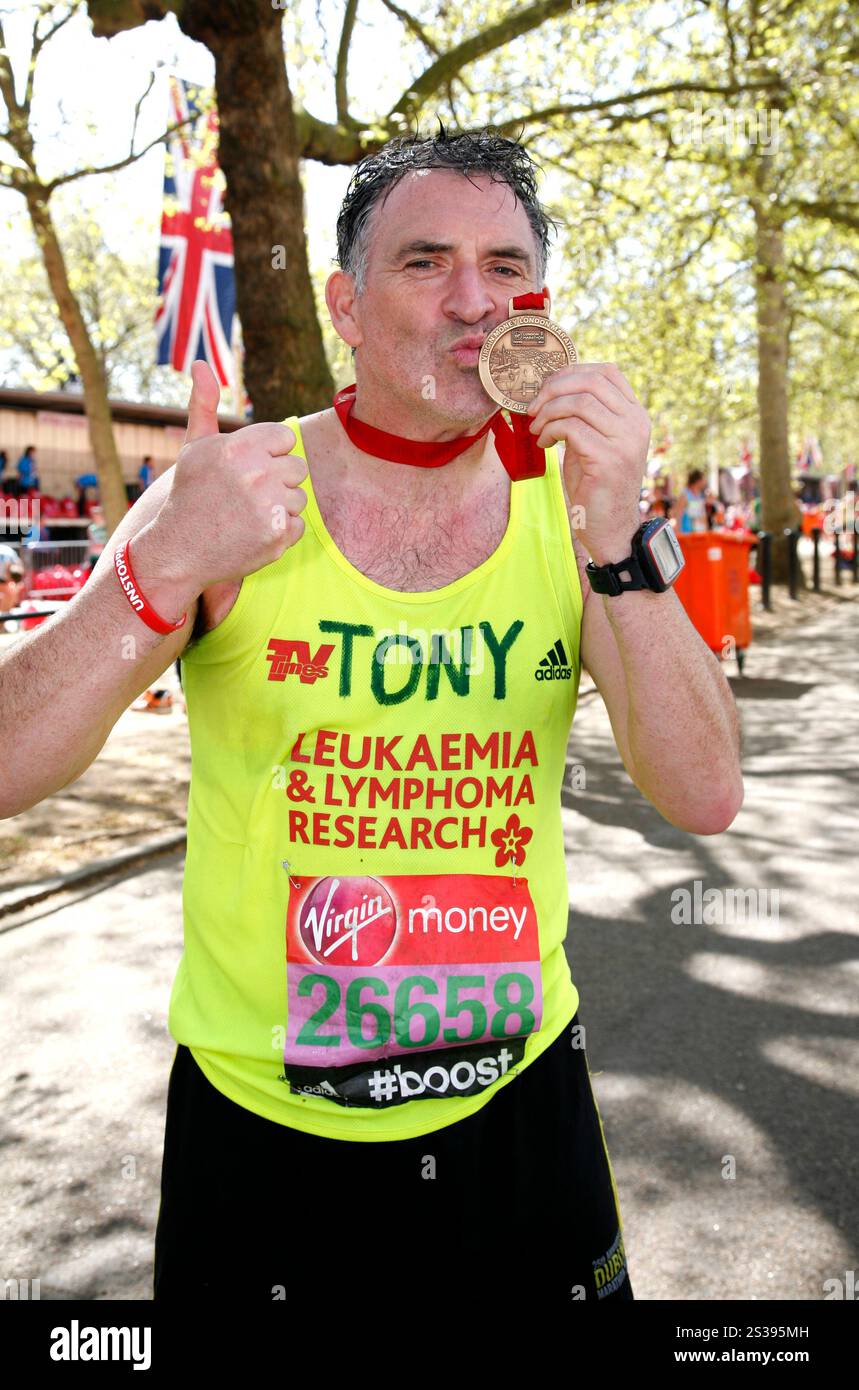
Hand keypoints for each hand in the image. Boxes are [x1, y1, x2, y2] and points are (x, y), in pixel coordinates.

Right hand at [154, 360, 307, 589]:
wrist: (178, 550)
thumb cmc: (189, 495)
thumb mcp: (195, 447)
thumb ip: (205, 404)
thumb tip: (200, 363)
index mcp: (239, 446)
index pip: (286, 439)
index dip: (270, 455)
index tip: (249, 470)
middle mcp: (255, 473)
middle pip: (297, 468)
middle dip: (277, 481)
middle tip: (247, 497)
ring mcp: (268, 506)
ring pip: (300, 497)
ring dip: (281, 507)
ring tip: (248, 515)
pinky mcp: (277, 536)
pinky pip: (299, 525)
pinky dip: (281, 532)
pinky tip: (254, 533)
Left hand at [526, 362, 650, 563]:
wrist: (610, 529)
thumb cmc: (596, 486)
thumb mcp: (594, 442)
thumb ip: (584, 416)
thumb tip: (552, 390)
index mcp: (635, 415)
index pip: (608, 372)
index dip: (573, 371)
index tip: (548, 387)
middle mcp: (635, 424)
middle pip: (591, 382)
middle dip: (554, 388)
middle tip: (533, 406)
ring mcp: (624, 441)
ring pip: (578, 403)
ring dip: (548, 412)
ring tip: (536, 429)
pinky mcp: (608, 459)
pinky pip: (571, 428)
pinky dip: (550, 431)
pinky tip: (544, 444)